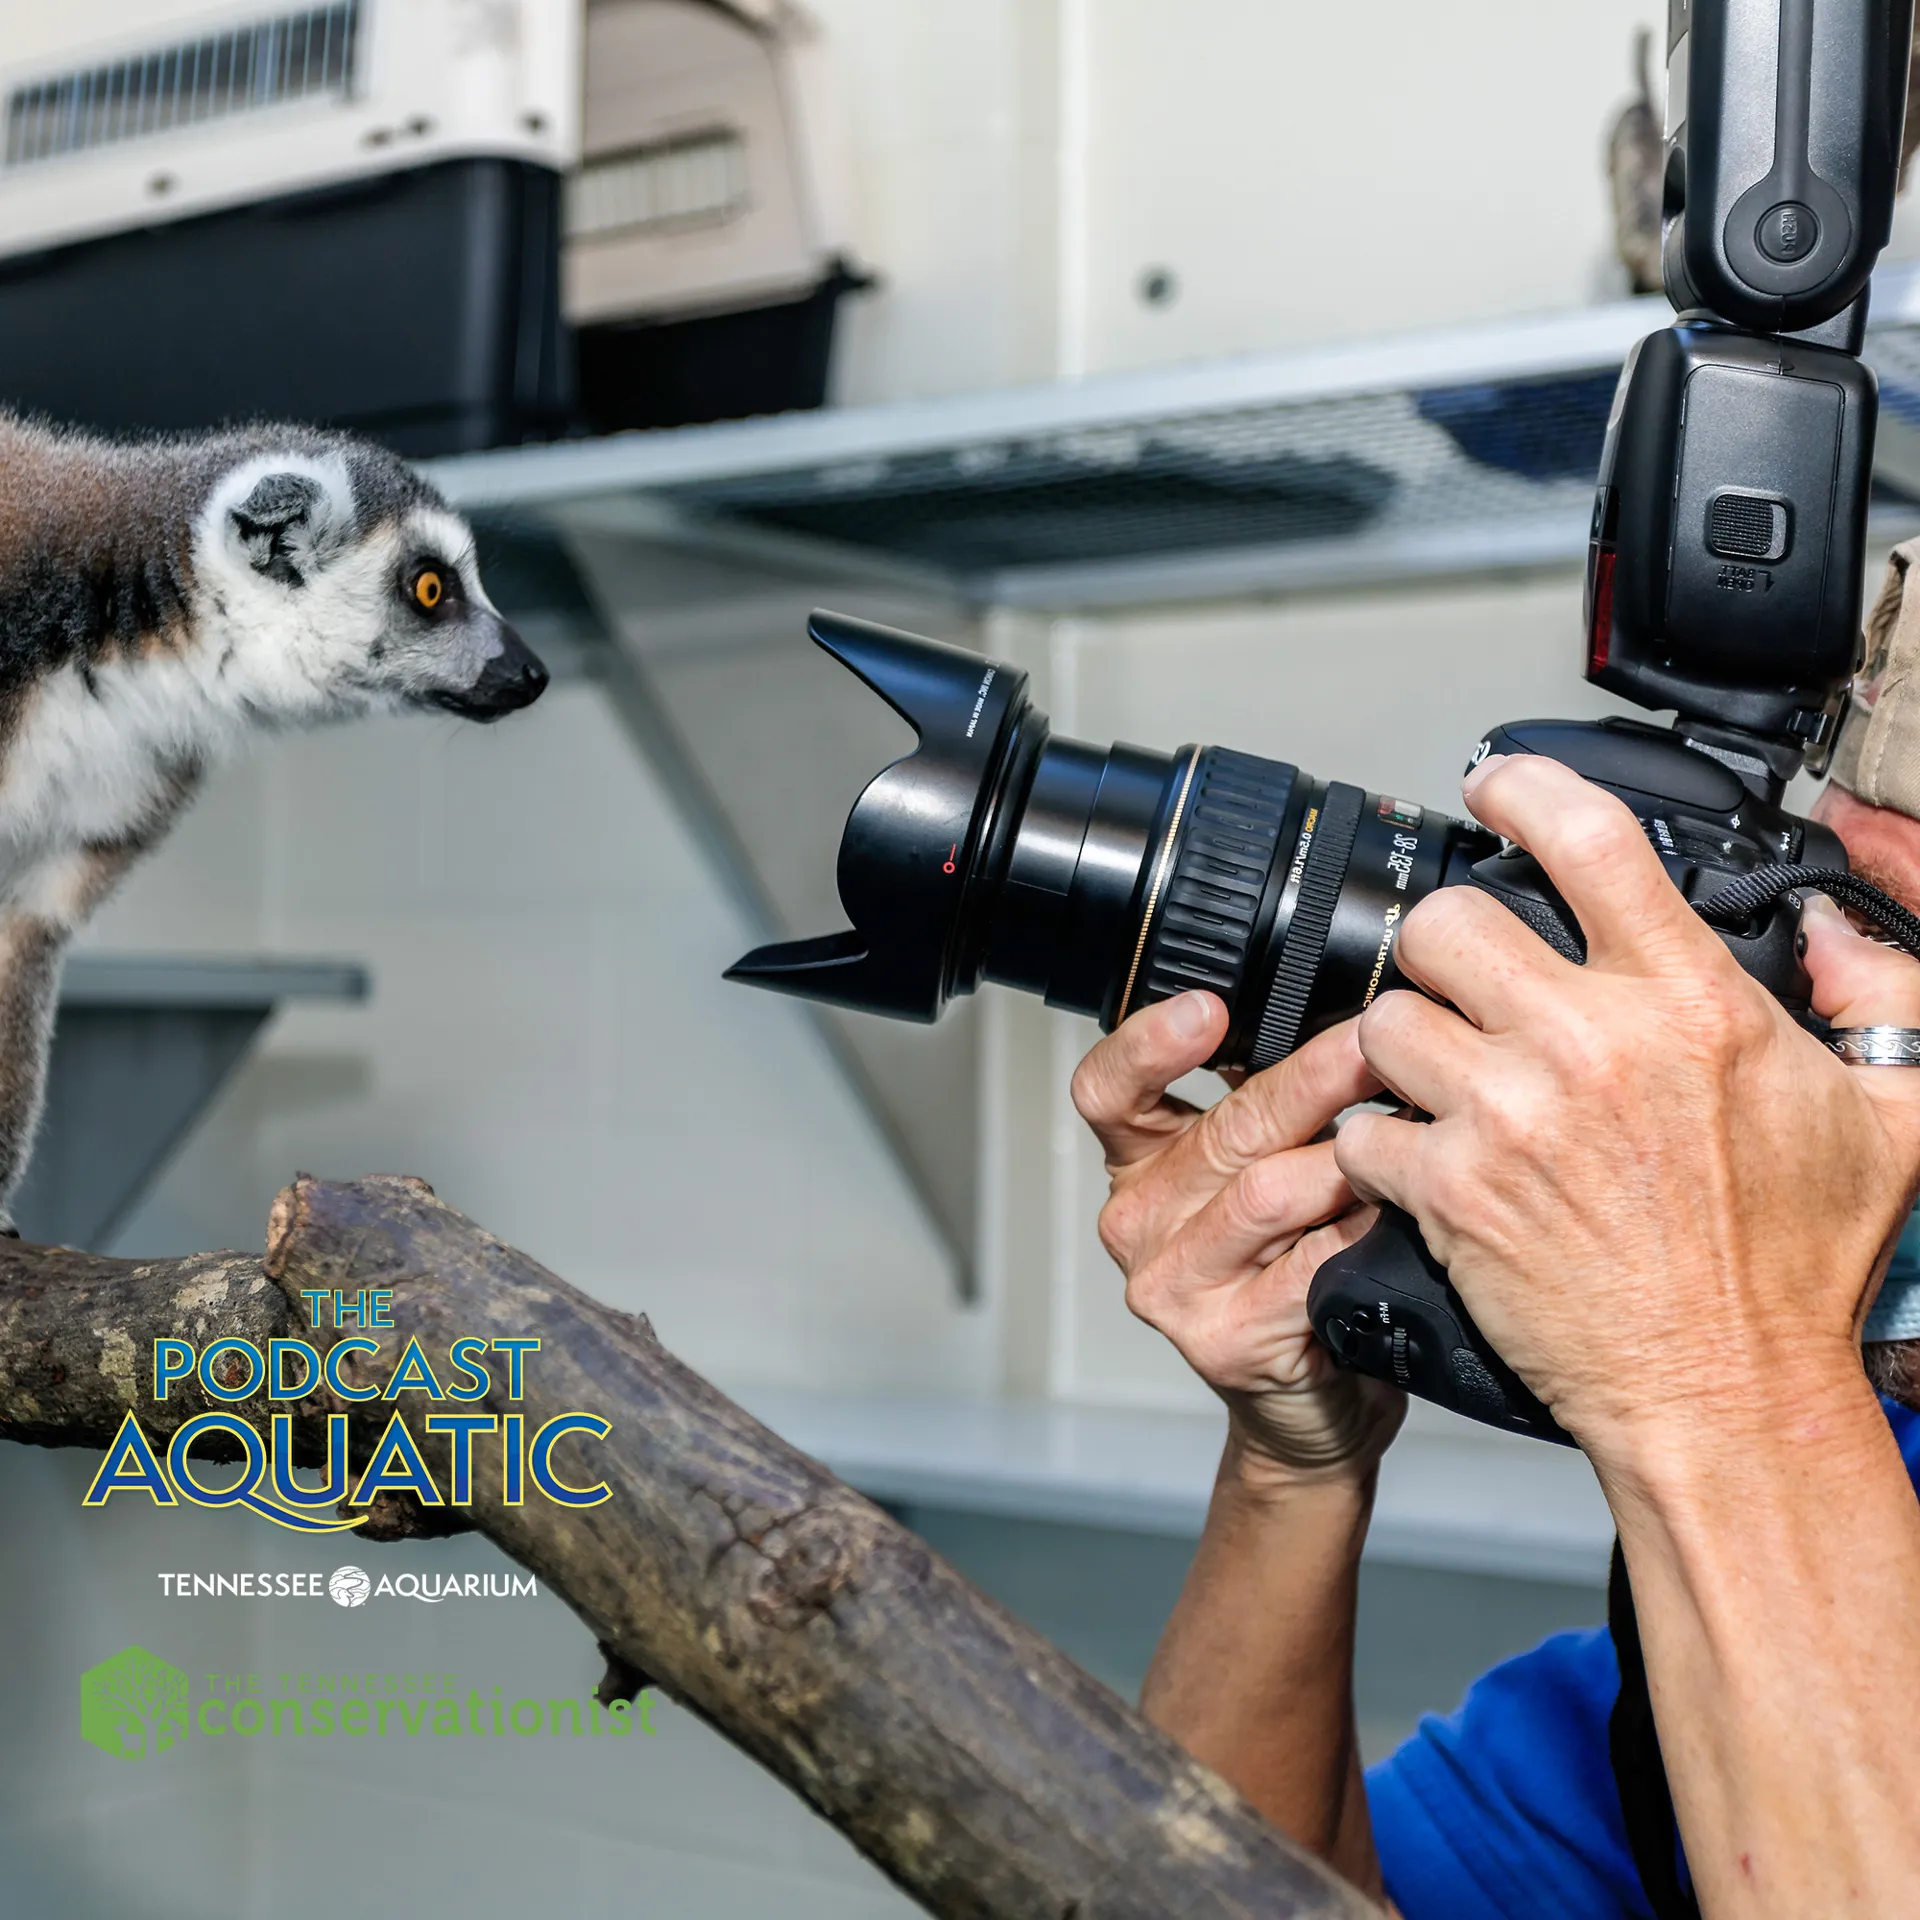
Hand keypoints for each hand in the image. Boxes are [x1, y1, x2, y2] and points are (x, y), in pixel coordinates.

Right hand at [1072, 991, 1404, 1478]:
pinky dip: (1360, 1233)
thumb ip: (1265, 1102)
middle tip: (1377, 1041)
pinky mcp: (1223, 1340)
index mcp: (1138, 1162)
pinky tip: (1400, 1209)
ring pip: (1266, 1194)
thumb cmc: (1293, 1270)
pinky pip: (1305, 1267)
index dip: (1148, 1044)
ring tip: (1408, 1125)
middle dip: (1311, 1078)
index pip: (1107, 1089)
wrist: (1308, 1405)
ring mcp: (1173, 1286)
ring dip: (1346, 1158)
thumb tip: (1338, 1011)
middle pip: (1220, 1129)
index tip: (1205, 1008)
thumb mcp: (1258, 1170)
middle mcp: (1138, 1221)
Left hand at [1336, 753, 1919, 1467]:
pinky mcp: (1452, 1192)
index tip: (1491, 786)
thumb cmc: (1796, 1268)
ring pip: (1389, 1019)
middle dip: (1446, 947)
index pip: (1587, 838)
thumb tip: (1830, 924)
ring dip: (1406, 1044)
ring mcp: (1510, 1118)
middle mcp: (1589, 1044)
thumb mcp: (1890, 1115)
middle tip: (1465, 984)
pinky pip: (1363, 1126)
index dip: (1521, 788)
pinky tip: (1422, 1157)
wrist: (1725, 1394)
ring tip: (1446, 1078)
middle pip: (1448, 923)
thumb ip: (1878, 996)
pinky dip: (1378, 1140)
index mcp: (1688, 1002)